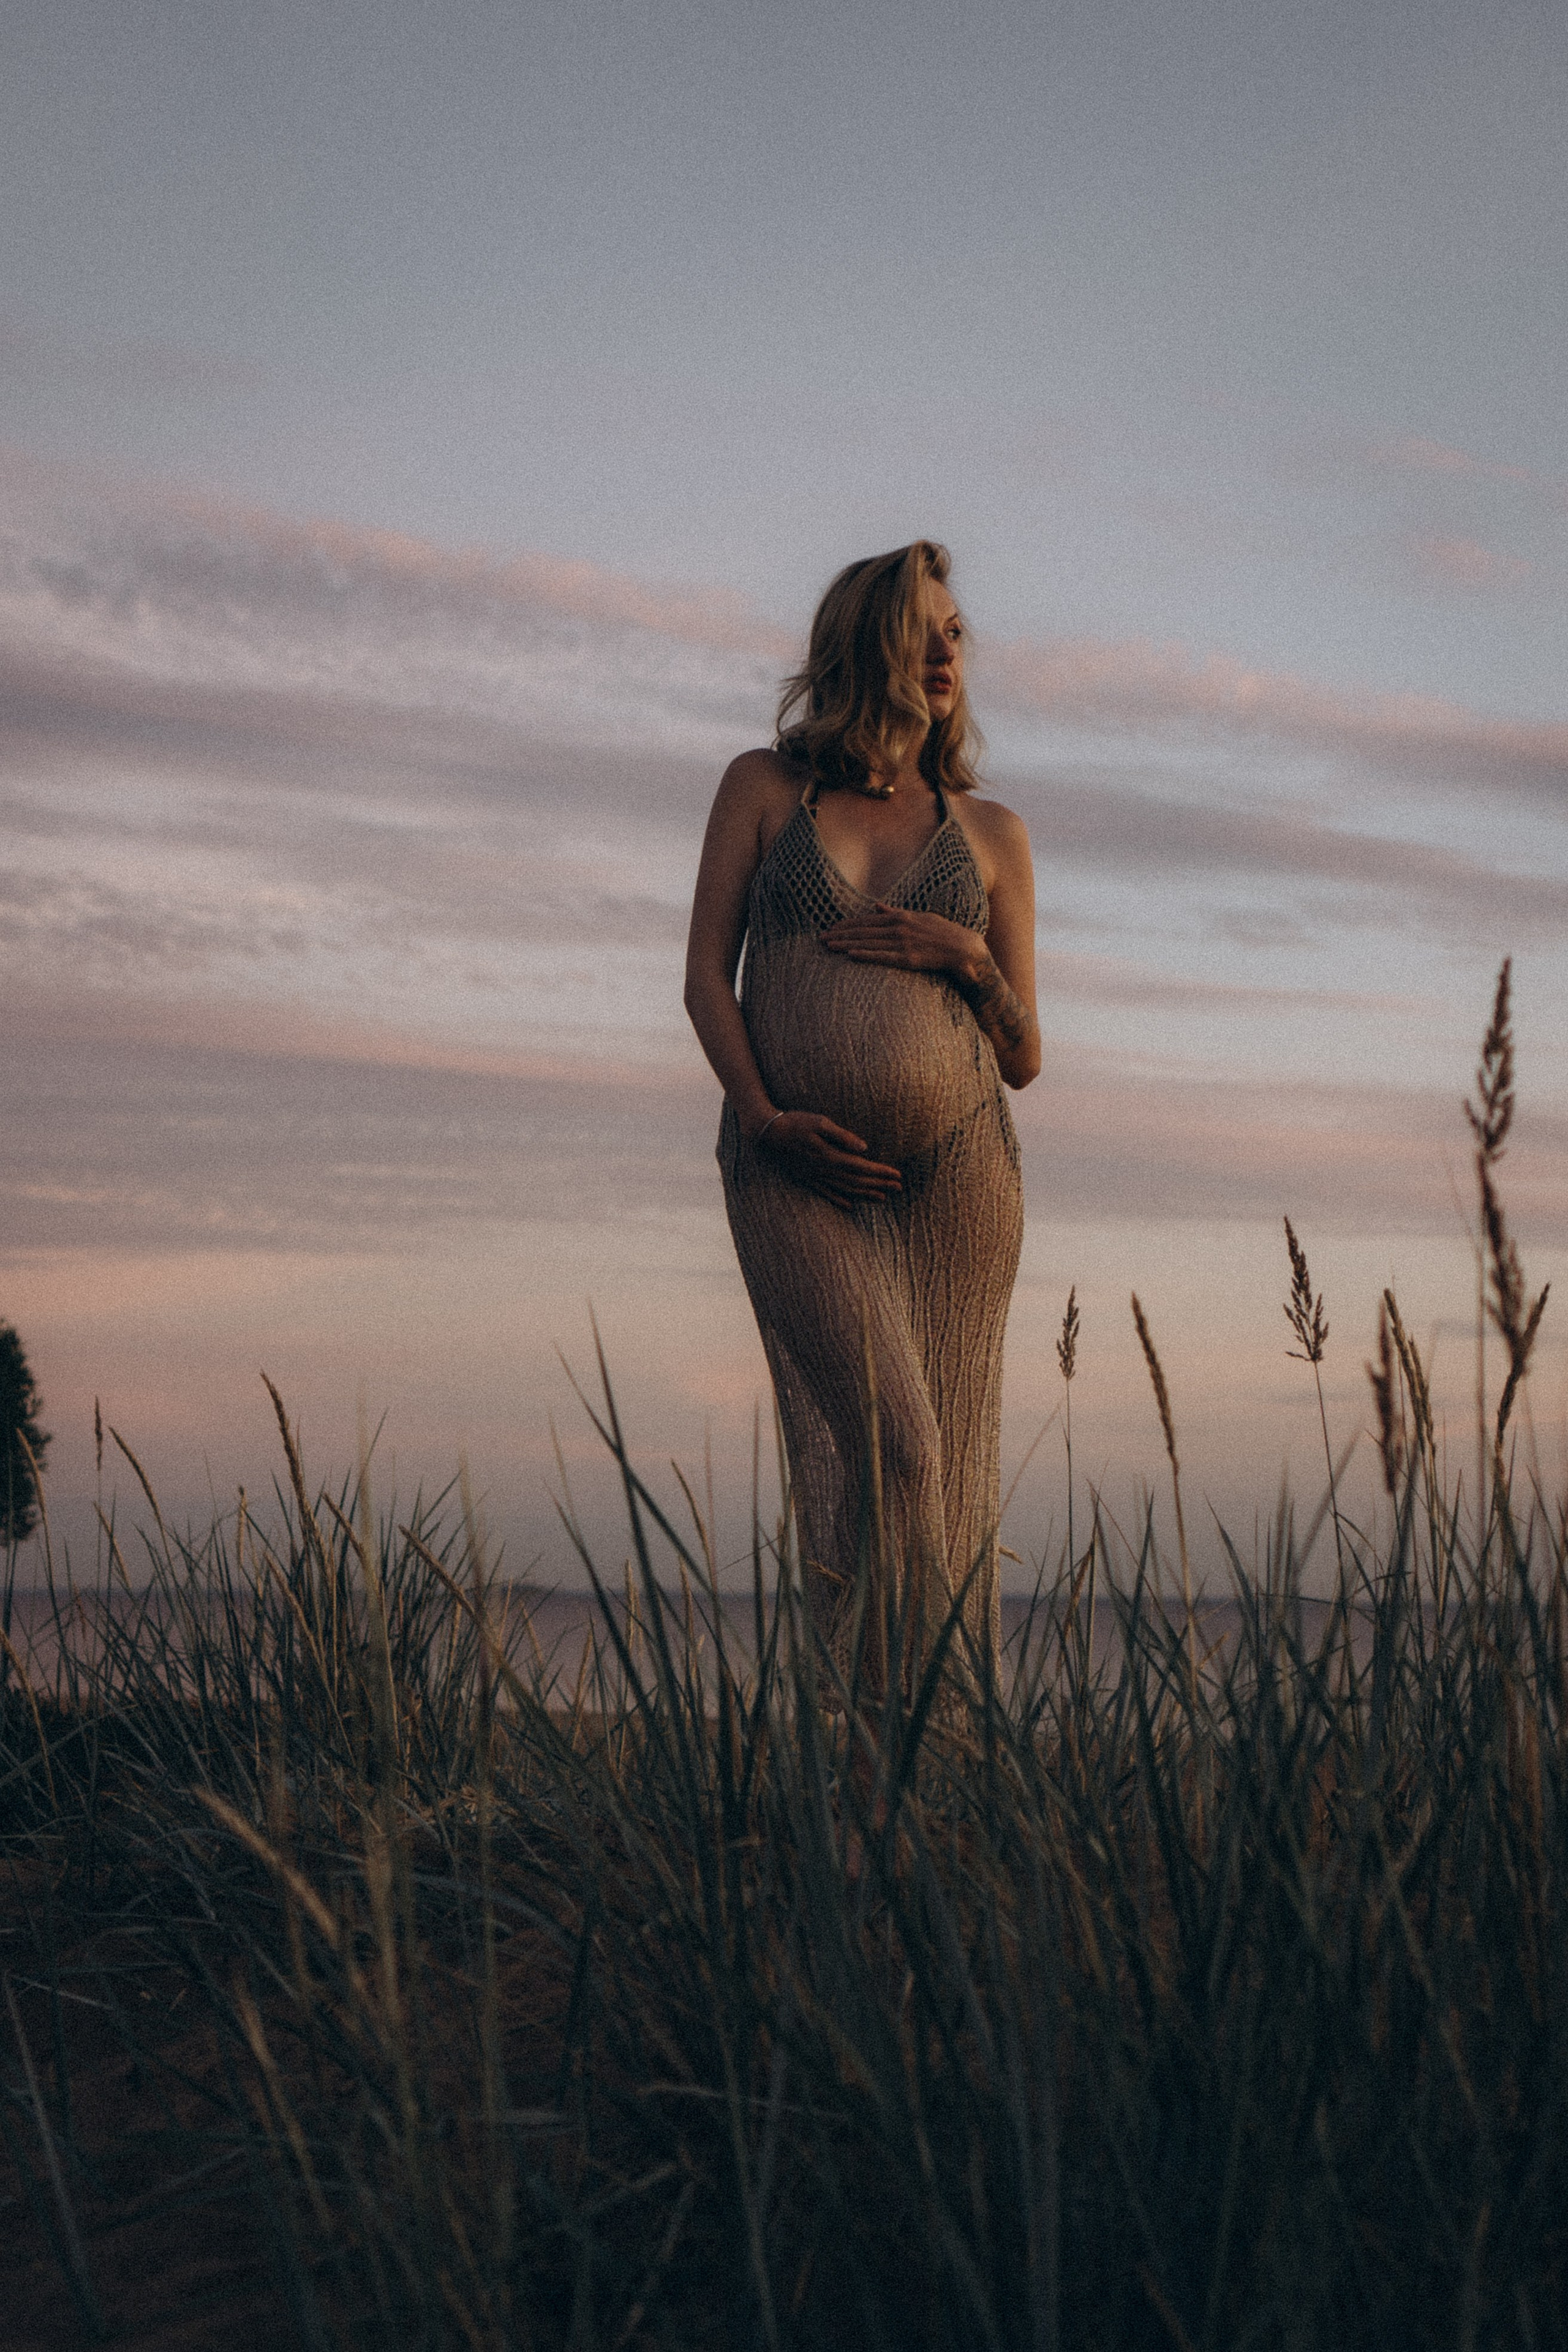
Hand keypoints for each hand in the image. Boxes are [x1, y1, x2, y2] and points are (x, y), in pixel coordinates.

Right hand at [752, 1109, 901, 1206]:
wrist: (766, 1133)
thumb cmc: (794, 1122)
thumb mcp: (819, 1122)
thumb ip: (842, 1136)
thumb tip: (864, 1148)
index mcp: (830, 1155)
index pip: (862, 1166)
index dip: (881, 1172)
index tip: (898, 1175)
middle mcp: (824, 1170)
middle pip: (857, 1181)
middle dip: (879, 1185)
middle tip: (899, 1188)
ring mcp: (814, 1176)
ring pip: (845, 1190)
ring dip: (865, 1194)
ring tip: (882, 1198)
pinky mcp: (805, 1178)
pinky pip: (826, 1193)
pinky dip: (839, 1200)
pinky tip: (850, 1207)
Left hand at [820, 905, 981, 978]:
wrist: (963, 948)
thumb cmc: (942, 932)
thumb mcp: (918, 917)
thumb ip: (895, 912)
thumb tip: (877, 907)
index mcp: (899, 917)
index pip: (866, 921)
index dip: (846, 925)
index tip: (830, 928)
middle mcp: (898, 928)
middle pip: (862, 931)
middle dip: (840, 935)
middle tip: (821, 939)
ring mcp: (902, 943)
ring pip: (868, 943)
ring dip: (846, 945)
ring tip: (829, 947)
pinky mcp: (908, 958)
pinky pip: (882, 957)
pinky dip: (866, 955)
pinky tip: (851, 956)